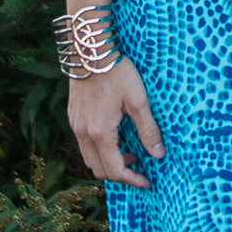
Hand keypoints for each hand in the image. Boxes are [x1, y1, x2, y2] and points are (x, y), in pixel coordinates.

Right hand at [67, 55, 162, 187]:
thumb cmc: (117, 72)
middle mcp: (83, 133)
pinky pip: (84, 144)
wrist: (91, 50)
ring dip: (108, 162)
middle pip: (98, 169)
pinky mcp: (73, 117)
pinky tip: (115, 137)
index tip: (147, 181)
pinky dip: (99, 149)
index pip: (114, 170)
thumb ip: (148, 129)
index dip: (132, 180)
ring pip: (89, 158)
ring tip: (129, 152)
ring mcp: (76, 125)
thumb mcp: (138, 100)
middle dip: (119, 174)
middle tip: (139, 167)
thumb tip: (158, 154)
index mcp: (100, 133)